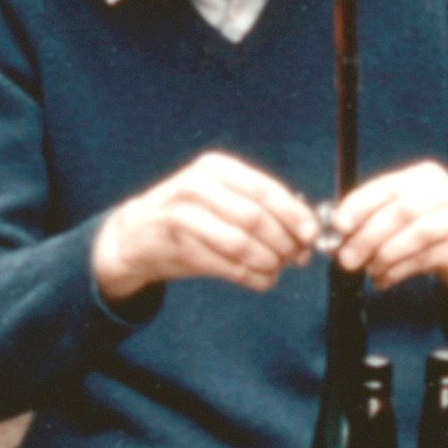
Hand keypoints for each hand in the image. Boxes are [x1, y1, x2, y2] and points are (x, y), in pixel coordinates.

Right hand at [92, 152, 321, 303]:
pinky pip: (226, 266)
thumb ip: (261, 206)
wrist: (137, 233)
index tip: (311, 234)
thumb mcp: (221, 195)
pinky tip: (261, 279)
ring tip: (276, 268)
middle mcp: (197, 185)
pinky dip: (251, 277)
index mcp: (216, 167)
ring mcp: (182, 214)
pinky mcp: (176, 244)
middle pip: (255, 218)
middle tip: (296, 258)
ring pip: (241, 243)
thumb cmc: (191, 214)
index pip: (265, 189)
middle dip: (283, 242)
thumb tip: (306, 230)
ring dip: (268, 261)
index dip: (294, 214)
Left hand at [331, 161, 447, 299]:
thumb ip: (372, 219)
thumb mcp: (404, 219)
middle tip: (347, 259)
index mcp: (424, 176)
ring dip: (385, 256)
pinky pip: (425, 258)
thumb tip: (336, 232)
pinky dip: (398, 271)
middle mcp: (446, 190)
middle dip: (368, 236)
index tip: (339, 226)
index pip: (386, 187)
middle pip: (401, 210)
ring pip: (416, 234)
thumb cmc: (431, 233)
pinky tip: (385, 279)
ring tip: (370, 271)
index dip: (359, 206)